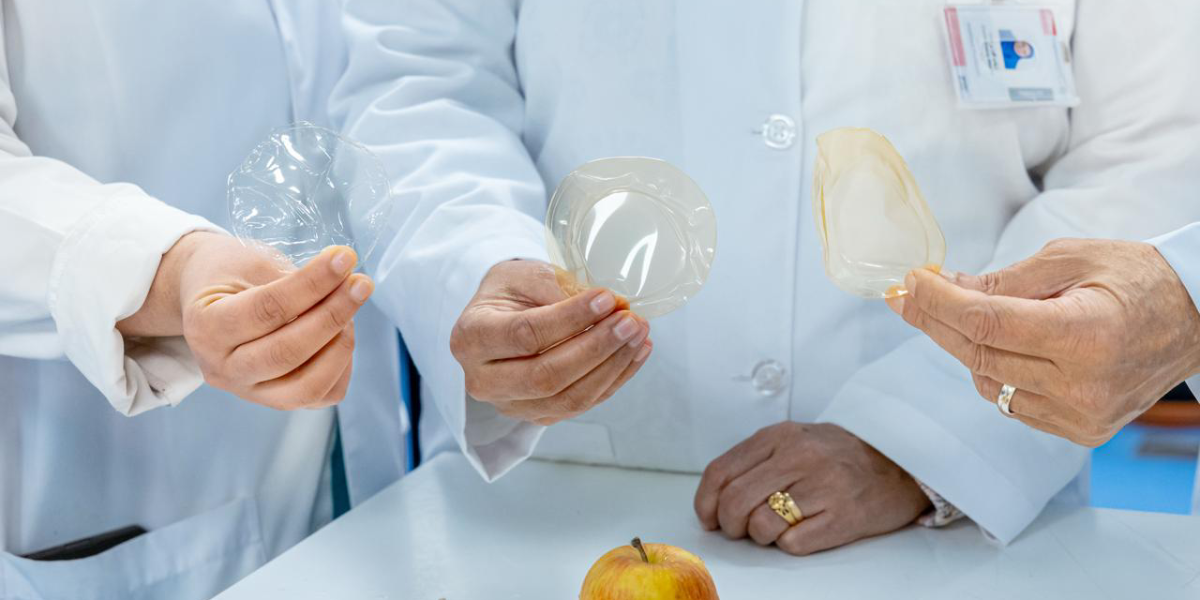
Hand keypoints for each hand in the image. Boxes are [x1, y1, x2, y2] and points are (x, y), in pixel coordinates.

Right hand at [120, 232, 373, 408]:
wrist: (208, 299)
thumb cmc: (229, 274)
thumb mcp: (251, 263)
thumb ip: (292, 279)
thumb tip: (345, 285)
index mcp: (205, 328)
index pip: (268, 309)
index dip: (312, 284)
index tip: (343, 258)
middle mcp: (222, 369)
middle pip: (287, 352)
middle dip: (333, 315)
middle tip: (360, 284)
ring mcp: (248, 392)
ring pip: (307, 386)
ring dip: (341, 345)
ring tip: (351, 308)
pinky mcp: (274, 401)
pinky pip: (321, 396)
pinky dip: (341, 366)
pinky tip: (342, 334)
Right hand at [449, 260, 652, 425]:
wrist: (499, 318)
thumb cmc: (510, 291)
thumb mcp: (524, 275)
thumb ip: (558, 288)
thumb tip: (608, 306)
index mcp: (471, 338)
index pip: (525, 335)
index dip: (570, 319)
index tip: (608, 299)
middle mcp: (483, 380)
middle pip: (546, 376)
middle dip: (596, 348)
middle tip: (630, 321)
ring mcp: (511, 404)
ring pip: (569, 398)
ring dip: (612, 367)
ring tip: (639, 334)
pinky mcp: (538, 415)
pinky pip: (582, 404)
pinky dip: (615, 379)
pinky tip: (636, 352)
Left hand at [694, 422, 929, 555]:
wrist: (900, 463)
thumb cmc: (839, 456)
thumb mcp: (795, 440)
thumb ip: (756, 460)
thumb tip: (715, 498)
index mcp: (780, 435)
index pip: (721, 472)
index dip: (706, 502)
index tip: (709, 518)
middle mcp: (799, 456)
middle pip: (735, 502)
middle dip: (730, 525)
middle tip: (740, 530)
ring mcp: (823, 486)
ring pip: (761, 525)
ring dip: (760, 537)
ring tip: (776, 529)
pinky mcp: (843, 517)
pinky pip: (792, 544)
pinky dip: (789, 545)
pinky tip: (802, 531)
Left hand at [888, 239, 1199, 445]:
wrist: (1197, 319)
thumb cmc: (1136, 278)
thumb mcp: (1071, 259)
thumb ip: (1006, 280)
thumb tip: (946, 287)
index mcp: (1085, 335)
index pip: (987, 324)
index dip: (938, 304)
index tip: (909, 282)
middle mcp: (1083, 385)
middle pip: (980, 356)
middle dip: (936, 323)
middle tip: (907, 296)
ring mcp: (1082, 415)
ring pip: (990, 383)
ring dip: (965, 348)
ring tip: (961, 314)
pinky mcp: (1081, 430)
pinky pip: (1013, 403)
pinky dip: (996, 373)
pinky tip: (1001, 347)